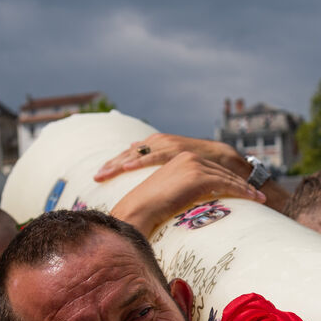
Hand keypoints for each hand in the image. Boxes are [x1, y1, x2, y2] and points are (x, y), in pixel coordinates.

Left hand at [94, 133, 248, 181]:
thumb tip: (143, 175)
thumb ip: (161, 169)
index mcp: (158, 148)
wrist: (225, 157)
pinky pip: (157, 156)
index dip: (114, 166)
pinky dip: (140, 160)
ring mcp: (169, 145)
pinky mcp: (179, 151)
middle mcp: (161, 143)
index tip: (97, 177)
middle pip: (130, 154)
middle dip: (112, 165)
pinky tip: (127, 166)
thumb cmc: (202, 166)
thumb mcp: (178, 168)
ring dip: (120, 162)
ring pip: (138, 154)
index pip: (131, 157)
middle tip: (96, 176)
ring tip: (106, 172)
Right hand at [109, 151, 264, 237]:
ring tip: (261, 199)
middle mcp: (189, 157)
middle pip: (223, 171)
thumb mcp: (171, 193)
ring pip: (227, 177)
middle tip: (259, 194)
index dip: (230, 180)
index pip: (213, 169)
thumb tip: (189, 200)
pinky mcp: (198, 176)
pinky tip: (254, 200)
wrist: (140, 207)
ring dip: (247, 189)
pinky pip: (227, 184)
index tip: (245, 190)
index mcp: (183, 158)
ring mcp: (194, 165)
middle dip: (242, 183)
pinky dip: (243, 192)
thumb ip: (183, 190)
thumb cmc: (151, 207)